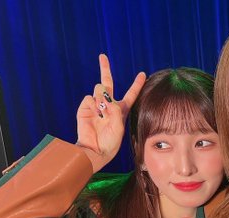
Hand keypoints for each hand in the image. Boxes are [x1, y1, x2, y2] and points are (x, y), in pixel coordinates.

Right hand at [76, 54, 145, 172]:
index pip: (130, 94)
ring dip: (102, 98)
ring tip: (102, 112)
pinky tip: (95, 115)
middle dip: (105, 68)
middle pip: (108, 82)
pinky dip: (93, 105)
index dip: (137, 84)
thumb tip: (105, 97)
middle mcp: (109, 105)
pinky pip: (90, 98)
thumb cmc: (110, 142)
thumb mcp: (119, 127)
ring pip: (99, 89)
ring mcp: (96, 105)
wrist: (95, 150)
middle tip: (102, 56)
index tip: (143, 73)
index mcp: (121, 110)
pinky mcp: (85, 108)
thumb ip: (115, 110)